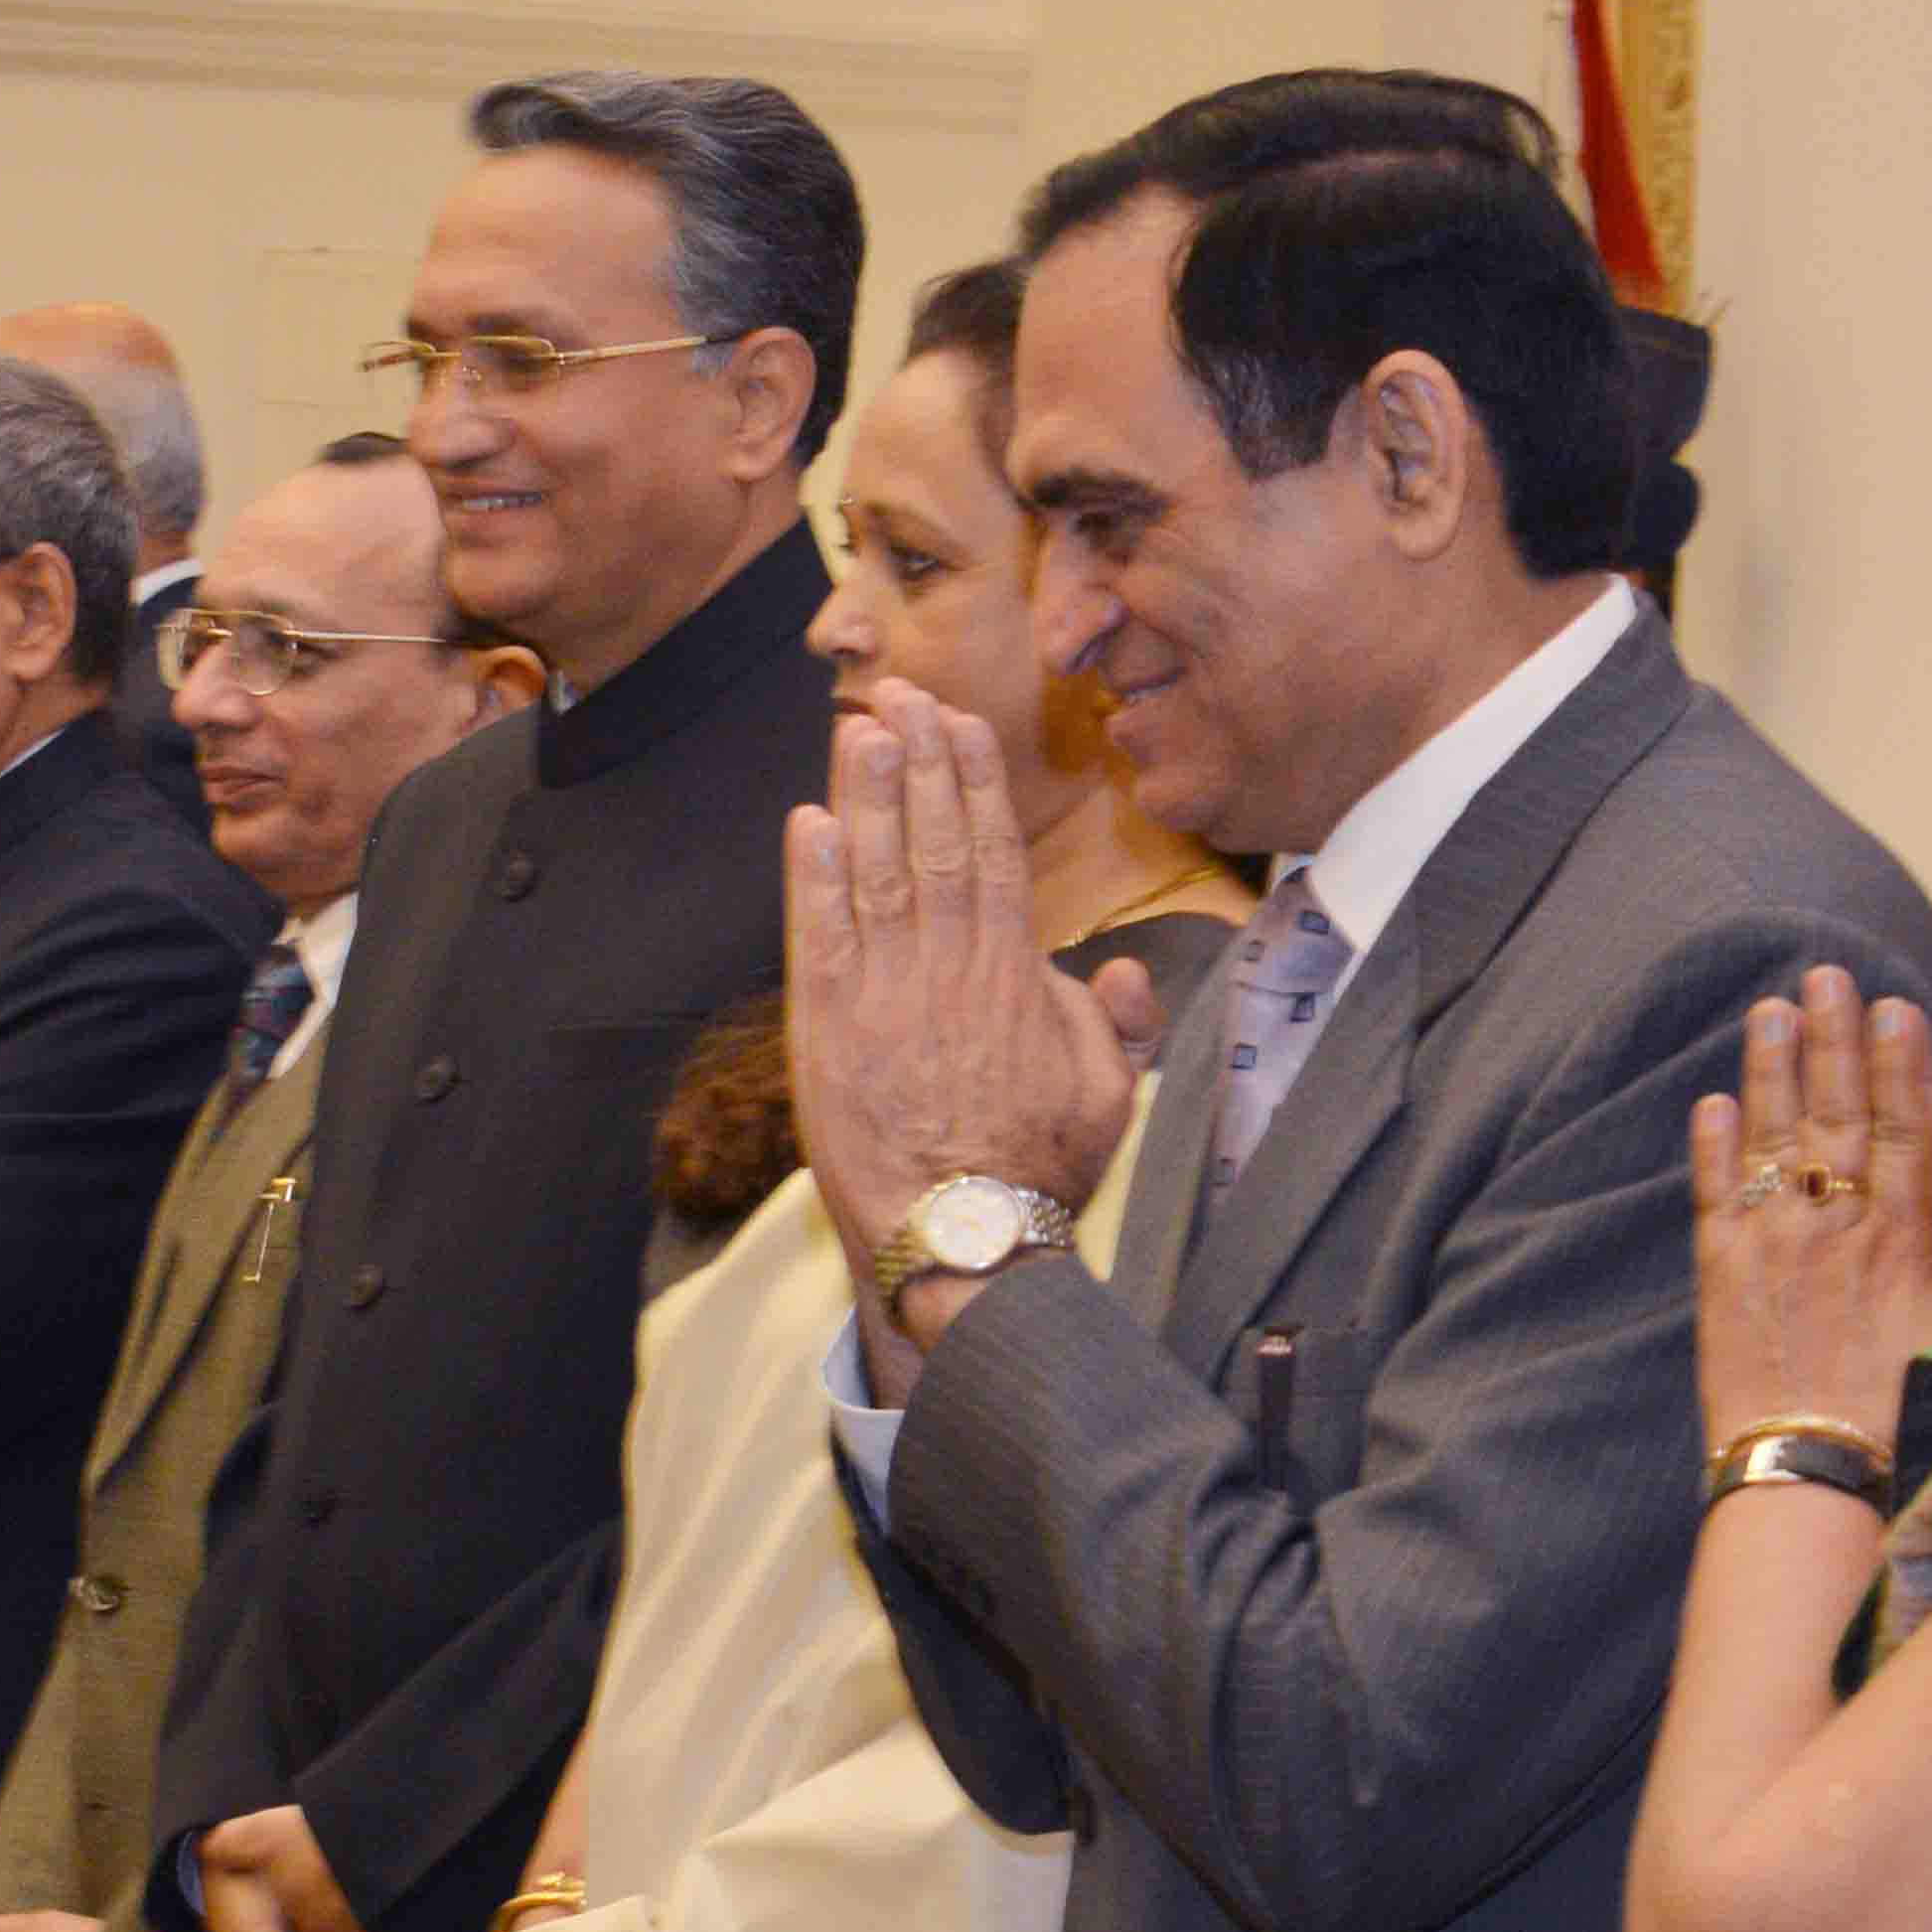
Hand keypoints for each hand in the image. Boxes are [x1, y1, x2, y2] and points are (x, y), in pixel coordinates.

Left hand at [785, 680, 1137, 1391]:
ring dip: (865, 795)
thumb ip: (1117, 1021)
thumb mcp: (1110, 1092)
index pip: (989, 851)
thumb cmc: (1039, 1171)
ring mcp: (885, 995)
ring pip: (875, 873)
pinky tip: (808, 823)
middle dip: (916, 760)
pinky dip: (812, 878)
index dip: (971, 781)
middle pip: (931, 841)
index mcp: (1014, 973)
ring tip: (856, 729)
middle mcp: (948, 968)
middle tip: (899, 693)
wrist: (965, 1239)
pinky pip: (818, 937)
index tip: (958, 723)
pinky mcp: (828, 1030)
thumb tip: (1124, 971)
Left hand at [1689, 972, 1931, 1452]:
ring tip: (1770, 1010)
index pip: (1915, 1130)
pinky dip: (1713, 1145)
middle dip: (1834, 1039)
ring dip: (1771, 1069)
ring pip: (1775, 1137)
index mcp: (1913, 1243)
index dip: (1906, 1066)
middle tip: (1825, 975)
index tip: (1897, 1009)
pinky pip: (1715, 1193)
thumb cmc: (1912, 1429)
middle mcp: (1843, 1229)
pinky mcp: (1721, 1279)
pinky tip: (1712, 1100)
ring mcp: (1778, 1247)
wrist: (1818, 1489)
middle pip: (1841, 1113)